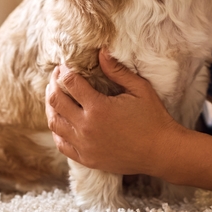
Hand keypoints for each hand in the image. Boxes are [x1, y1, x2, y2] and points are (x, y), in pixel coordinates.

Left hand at [44, 51, 182, 176]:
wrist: (161, 152)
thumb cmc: (153, 118)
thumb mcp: (139, 89)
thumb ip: (117, 71)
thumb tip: (101, 52)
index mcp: (98, 108)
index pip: (70, 82)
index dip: (65, 70)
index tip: (66, 64)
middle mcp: (86, 128)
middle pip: (56, 101)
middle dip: (54, 84)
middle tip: (57, 76)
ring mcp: (84, 145)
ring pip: (54, 122)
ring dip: (51, 106)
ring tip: (55, 94)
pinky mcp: (86, 158)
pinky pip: (61, 143)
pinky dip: (57, 129)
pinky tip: (60, 119)